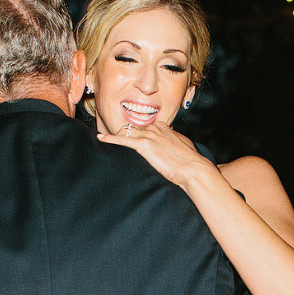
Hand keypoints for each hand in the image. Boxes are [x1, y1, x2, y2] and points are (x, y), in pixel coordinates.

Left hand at [97, 121, 214, 188]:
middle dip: (125, 132)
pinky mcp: (144, 145)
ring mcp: (149, 136)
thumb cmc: (191, 161)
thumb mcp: (184, 146)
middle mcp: (156, 128)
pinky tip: (100, 138)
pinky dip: (110, 138)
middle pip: (134, 127)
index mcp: (164, 127)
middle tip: (116, 137)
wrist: (192, 168)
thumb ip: (175, 142)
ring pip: (127, 131)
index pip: (146, 126)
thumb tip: (174, 145)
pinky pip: (122, 139)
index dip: (139, 132)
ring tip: (105, 138)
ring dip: (116, 134)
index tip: (134, 137)